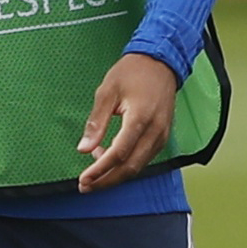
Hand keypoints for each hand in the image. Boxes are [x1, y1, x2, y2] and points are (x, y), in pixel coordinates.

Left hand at [75, 53, 179, 191]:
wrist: (160, 62)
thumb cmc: (132, 72)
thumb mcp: (107, 92)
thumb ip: (96, 122)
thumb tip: (83, 149)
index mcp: (140, 118)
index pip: (119, 154)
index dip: (100, 170)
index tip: (84, 179)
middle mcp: (155, 130)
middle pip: (130, 167)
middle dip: (107, 180)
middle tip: (86, 186)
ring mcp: (162, 135)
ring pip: (138, 166)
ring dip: (116, 173)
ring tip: (94, 170)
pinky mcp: (163, 136)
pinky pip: (145, 158)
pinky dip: (127, 164)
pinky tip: (110, 157)